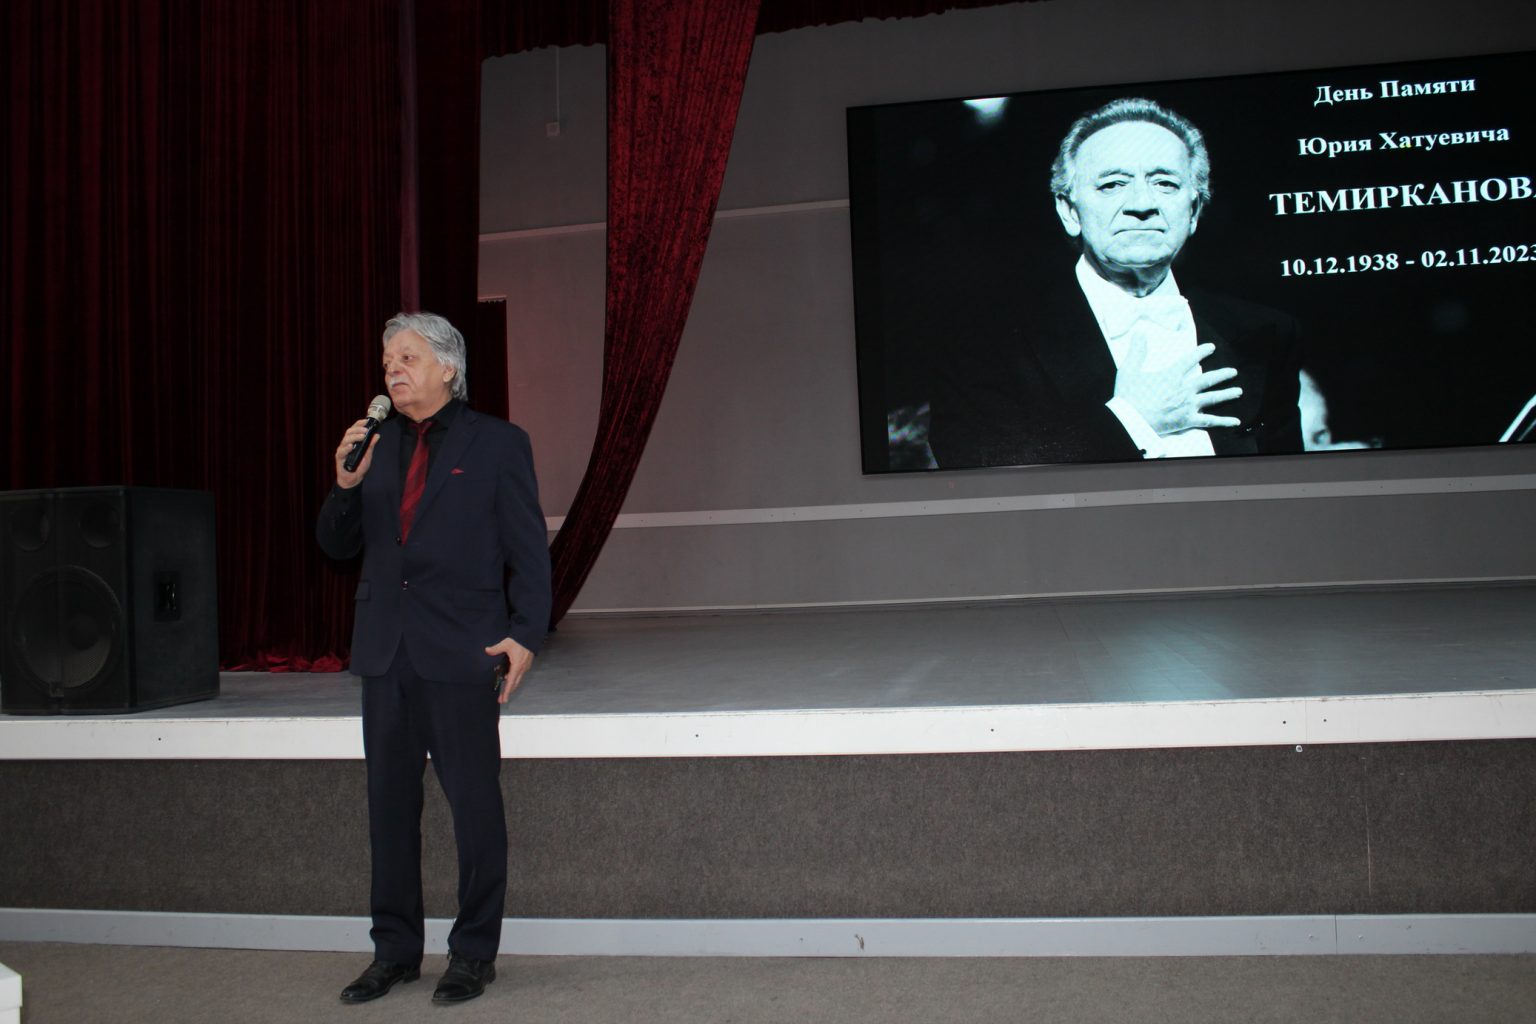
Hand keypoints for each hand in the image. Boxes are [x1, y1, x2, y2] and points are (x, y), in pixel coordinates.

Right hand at [334, 418, 378, 488]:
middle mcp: (346, 444)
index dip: (359, 424)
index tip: (366, 421)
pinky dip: (346, 449)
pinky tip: (351, 446)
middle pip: (349, 433)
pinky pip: (341, 452)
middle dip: (357, 430)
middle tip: (366, 430)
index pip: (354, 429)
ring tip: (362, 436)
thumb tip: (377, 435)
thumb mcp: (368, 455)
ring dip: (354, 437)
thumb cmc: (359, 466)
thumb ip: (371, 445)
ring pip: (345, 440)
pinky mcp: (339, 458)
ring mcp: (342, 450)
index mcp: (352, 441)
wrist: (354, 479)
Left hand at [486, 637, 534, 703]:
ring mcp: (525, 667)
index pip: (511, 682)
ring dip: (510, 685)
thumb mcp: (506, 643)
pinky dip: (513, 678)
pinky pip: (519, 675)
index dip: (506, 691)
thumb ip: (496, 648)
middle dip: (508, 692)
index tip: (503, 699)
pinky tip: (508, 677)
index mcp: (517, 666)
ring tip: (504, 690)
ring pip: (517, 680)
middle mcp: (522, 669)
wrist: (530, 636)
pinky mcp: (526, 664)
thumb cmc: (519, 640)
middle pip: (515, 684)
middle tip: (501, 699)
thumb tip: (487, 650)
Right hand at [1114, 336, 1242, 435]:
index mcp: (1171, 376)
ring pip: (1212, 398)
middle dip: (1222, 375)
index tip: (1210, 348)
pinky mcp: (1188, 420)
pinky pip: (1209, 420)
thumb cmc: (1129, 397)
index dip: (1201, 352)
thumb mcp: (1129, 370)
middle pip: (1208, 379)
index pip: (1190, 360)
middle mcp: (1184, 389)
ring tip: (1238, 391)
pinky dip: (1223, 421)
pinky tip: (1234, 421)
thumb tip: (1139, 334)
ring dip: (1227, 394)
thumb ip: (1137, 352)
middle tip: (1232, 372)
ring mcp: (1188, 405)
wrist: (1131, 420)